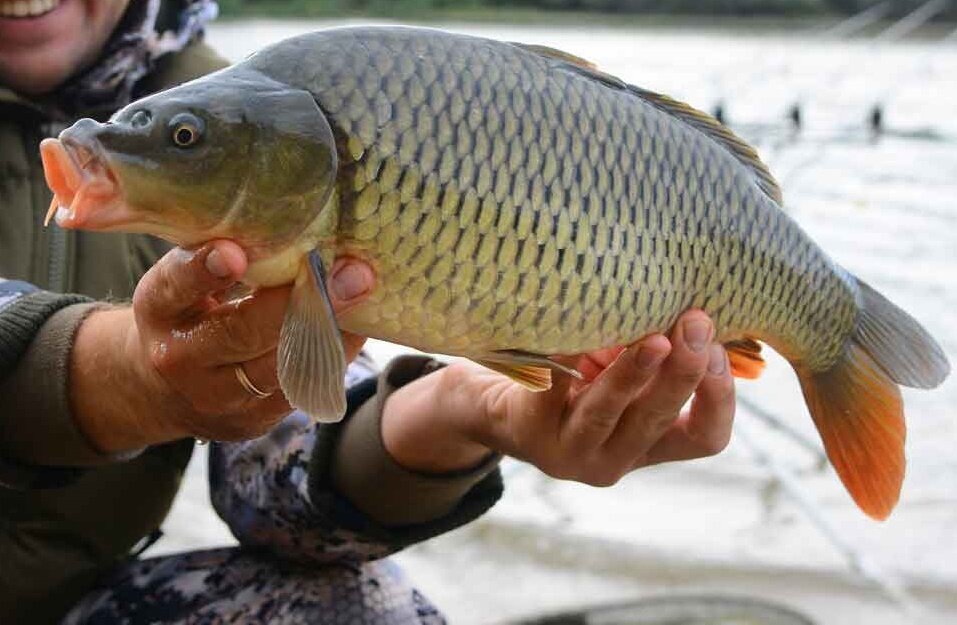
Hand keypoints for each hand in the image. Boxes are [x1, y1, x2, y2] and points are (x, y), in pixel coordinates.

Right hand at [71, 241, 373, 451]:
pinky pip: (300, 387)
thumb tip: (292, 215)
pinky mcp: (249, 421)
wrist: (158, 388)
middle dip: (301, 300)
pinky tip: (355, 325)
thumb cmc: (187, 310)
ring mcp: (216, 396)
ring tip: (363, 294)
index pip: (177, 286)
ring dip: (330, 329)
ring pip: (280, 365)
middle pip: (242, 332)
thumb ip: (220, 253)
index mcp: (158, 310)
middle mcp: (181, 358)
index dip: (204, 270)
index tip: (233, 252)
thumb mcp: (183, 280)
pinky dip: (333, 355)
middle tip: (350, 272)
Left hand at [382, 310, 734, 482]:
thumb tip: (699, 301)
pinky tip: (574, 321)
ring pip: (608, 412)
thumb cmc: (574, 383)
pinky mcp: (528, 428)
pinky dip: (564, 354)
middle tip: (696, 321)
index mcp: (649, 445)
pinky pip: (550, 387)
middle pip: (658, 420)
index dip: (719, 396)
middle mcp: (613, 458)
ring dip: (634, 372)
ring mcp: (568, 449)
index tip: (718, 349)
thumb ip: (658, 356)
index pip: (705, 438)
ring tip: (652, 336)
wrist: (497, 411)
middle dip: (682, 371)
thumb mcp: (622, 375)